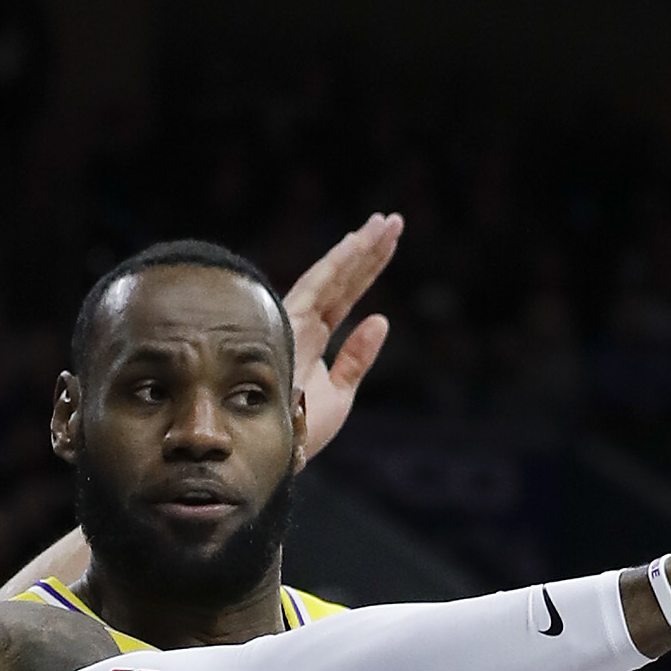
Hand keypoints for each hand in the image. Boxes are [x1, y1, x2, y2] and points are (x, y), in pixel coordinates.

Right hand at [284, 213, 400, 461]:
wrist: (278, 450)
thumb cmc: (301, 428)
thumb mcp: (341, 392)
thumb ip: (358, 356)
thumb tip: (380, 318)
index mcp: (313, 336)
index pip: (345, 296)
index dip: (367, 269)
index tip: (389, 242)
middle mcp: (303, 322)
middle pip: (343, 279)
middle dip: (368, 249)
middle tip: (393, 220)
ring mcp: (295, 319)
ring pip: (333, 275)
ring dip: (359, 247)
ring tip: (384, 223)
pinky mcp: (290, 321)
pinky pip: (319, 285)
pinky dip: (340, 262)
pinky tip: (360, 242)